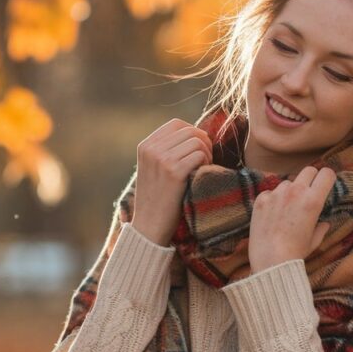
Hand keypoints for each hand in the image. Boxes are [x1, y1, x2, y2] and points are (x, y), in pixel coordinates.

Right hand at [130, 118, 212, 245]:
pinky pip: (200, 155)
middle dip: (204, 143)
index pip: (176, 124)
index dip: (193, 133)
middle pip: (189, 130)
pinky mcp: (174, 172)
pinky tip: (202, 175)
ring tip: (203, 169)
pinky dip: (206, 163)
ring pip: (197, 141)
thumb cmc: (157, 200)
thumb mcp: (153, 169)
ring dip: (207, 154)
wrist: (149, 227)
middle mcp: (151, 149)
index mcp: (145, 146)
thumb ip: (166, 150)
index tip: (198, 150)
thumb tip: (195, 134)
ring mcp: (162, 159)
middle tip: (205, 160)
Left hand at [248, 166, 336, 272]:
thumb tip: (324, 223)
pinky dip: (272, 200)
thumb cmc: (295, 252)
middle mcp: (296, 191)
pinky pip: (270, 192)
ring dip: (289, 191)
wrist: (270, 260)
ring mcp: (276, 193)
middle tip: (308, 193)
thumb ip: (321, 228)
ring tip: (286, 211)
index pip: (326, 173)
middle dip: (311, 179)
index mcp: (313, 200)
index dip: (327, 178)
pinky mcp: (261, 199)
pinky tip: (271, 216)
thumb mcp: (314, 240)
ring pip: (287, 182)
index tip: (325, 184)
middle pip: (308, 170)